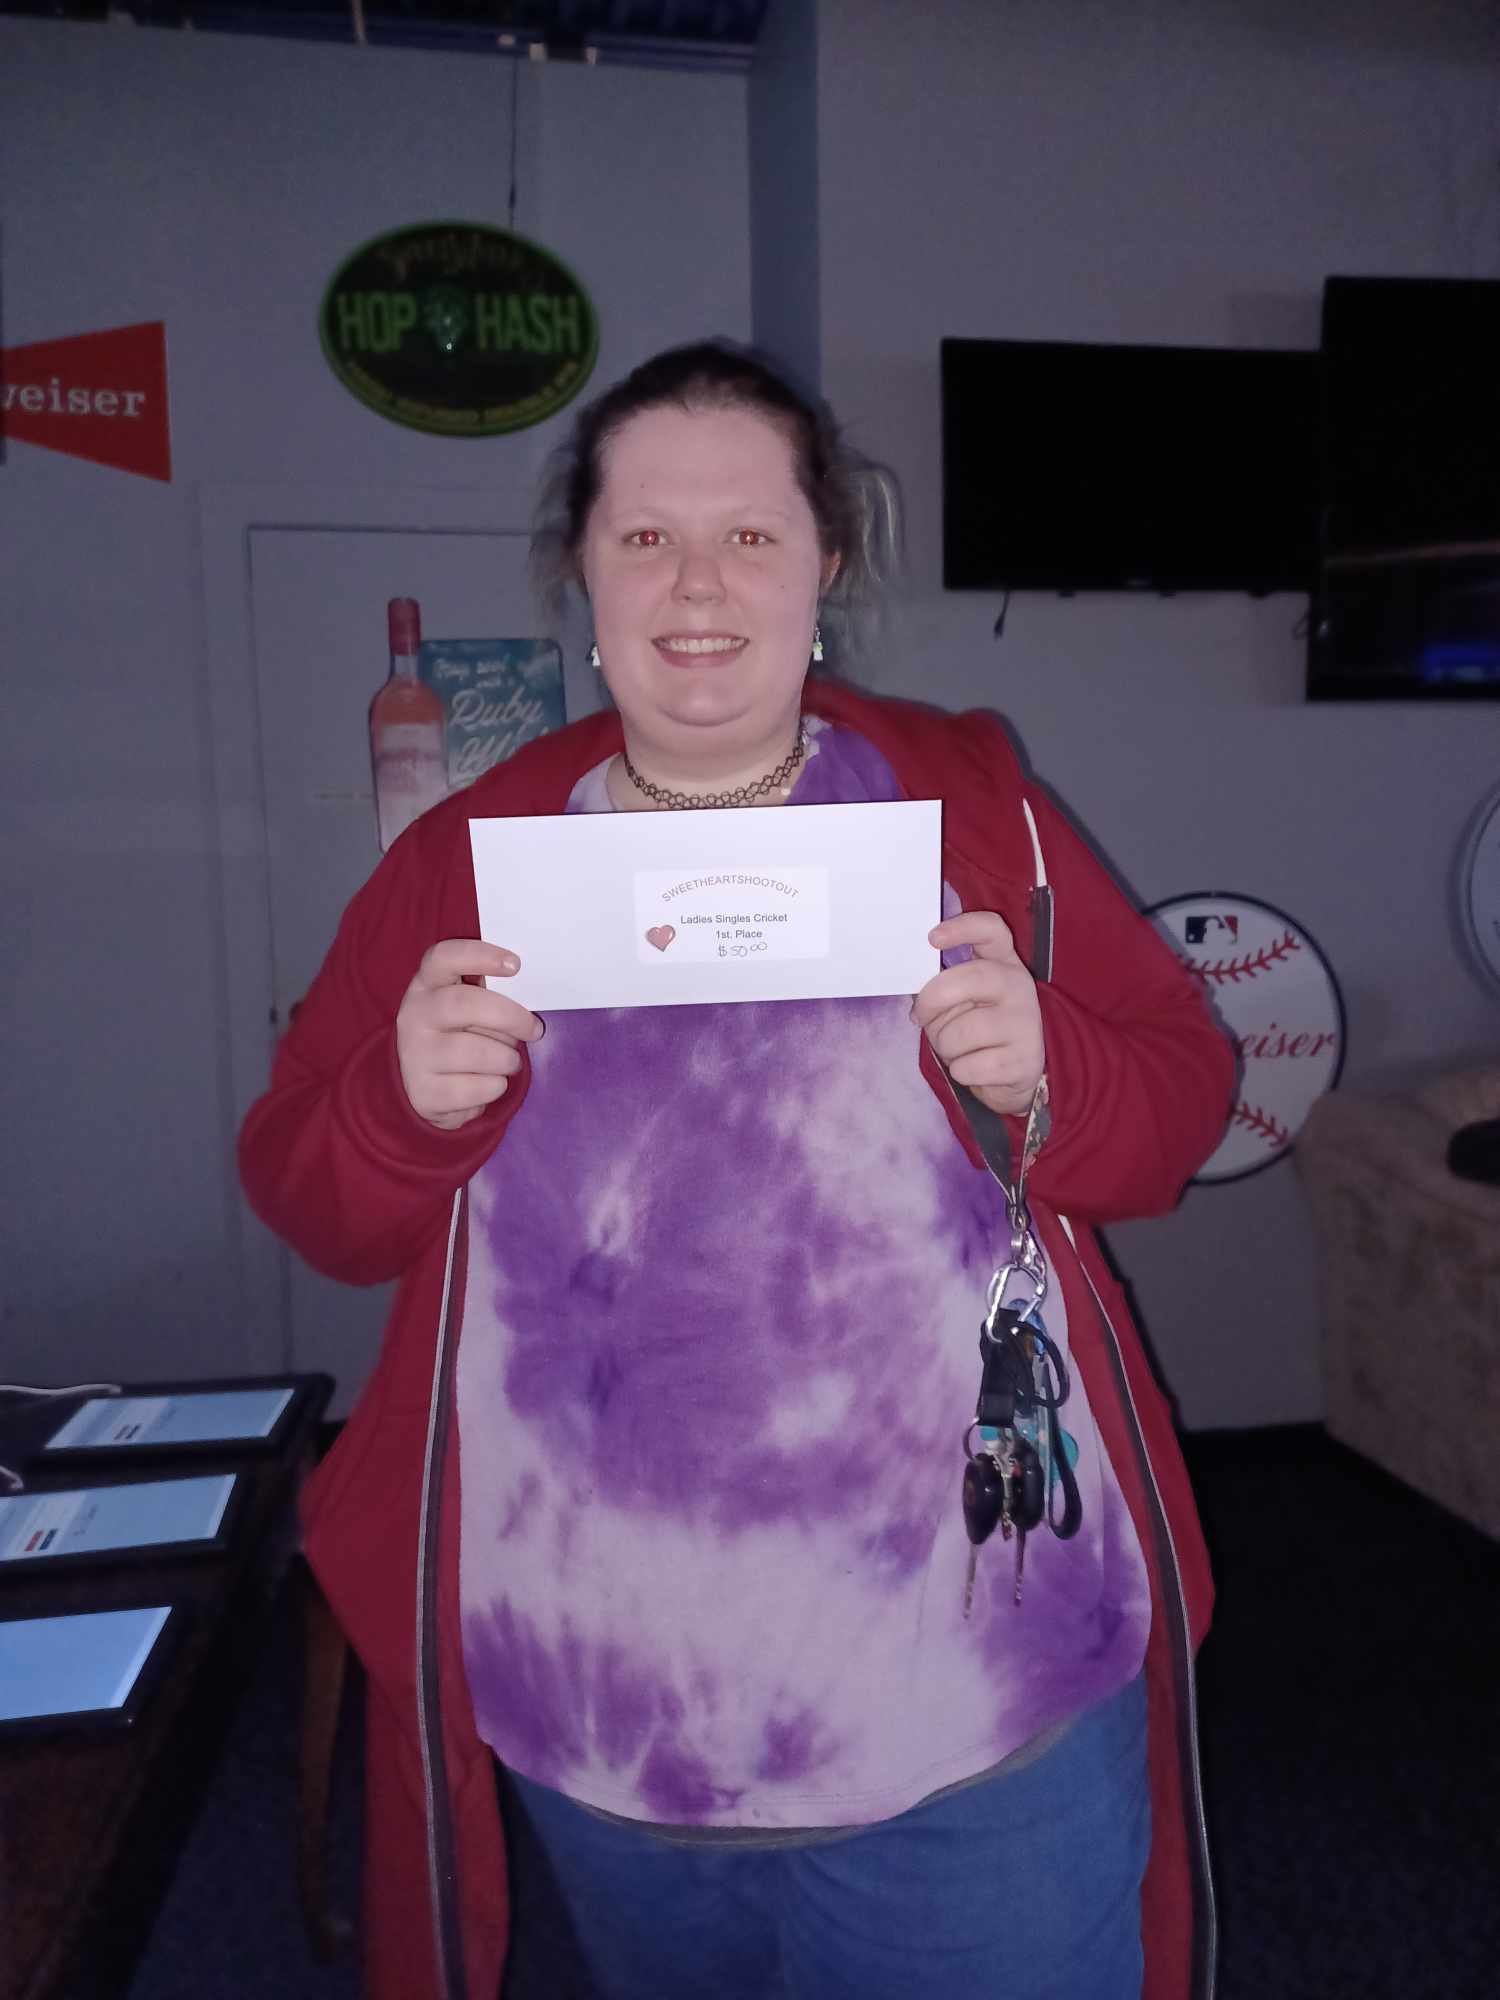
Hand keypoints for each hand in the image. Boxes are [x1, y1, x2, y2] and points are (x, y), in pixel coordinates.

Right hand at [396, 939, 542, 1130]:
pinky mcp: (423, 1092)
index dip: (480, 956)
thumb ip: (490, 994)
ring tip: (509, 1061)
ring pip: (475, 1052)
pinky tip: (489, 1083)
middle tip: (534, 1029)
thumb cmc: (459, 1035)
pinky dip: (494, 1087)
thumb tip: (530, 997)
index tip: (516, 965)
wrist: (426, 1088)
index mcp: (428, 984)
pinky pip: (475, 1088)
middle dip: (510, 1017)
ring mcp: (415, 1054)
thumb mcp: (467, 1007)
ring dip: (506, 1059)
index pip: (444, 958)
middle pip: (464, 1004)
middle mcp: (415, 1015)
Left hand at [912, 912, 1044, 1117]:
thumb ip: (942, 989)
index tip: (932, 938)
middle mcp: (1019, 986)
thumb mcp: (962, 1001)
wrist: (1014, 1074)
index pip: (992, 930)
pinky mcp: (1024, 1060)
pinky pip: (968, 1067)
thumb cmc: (978, 1029)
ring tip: (957, 1048)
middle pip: (969, 978)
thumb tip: (916, 1000)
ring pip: (960, 1032)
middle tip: (920, 1016)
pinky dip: (960, 1071)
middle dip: (931, 1000)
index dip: (963, 928)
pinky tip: (974, 1068)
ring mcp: (1026, 1023)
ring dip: (944, 1046)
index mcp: (1002, 963)